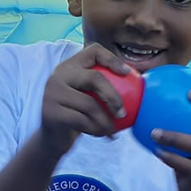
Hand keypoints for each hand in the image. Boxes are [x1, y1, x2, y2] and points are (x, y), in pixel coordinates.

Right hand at [40, 43, 129, 158]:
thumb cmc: (75, 116)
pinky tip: (104, 136)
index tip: (127, 73)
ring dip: (106, 121)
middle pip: (94, 78)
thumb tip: (139, 86)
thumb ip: (101, 89)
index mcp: (69, 67)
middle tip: (123, 113)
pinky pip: (82, 121)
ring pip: (90, 104)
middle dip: (114, 96)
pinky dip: (96, 130)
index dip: (112, 59)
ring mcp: (52, 93)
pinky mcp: (51, 112)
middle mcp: (58, 76)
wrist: (51, 138)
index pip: (93, 51)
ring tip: (113, 131)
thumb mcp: (85, 98)